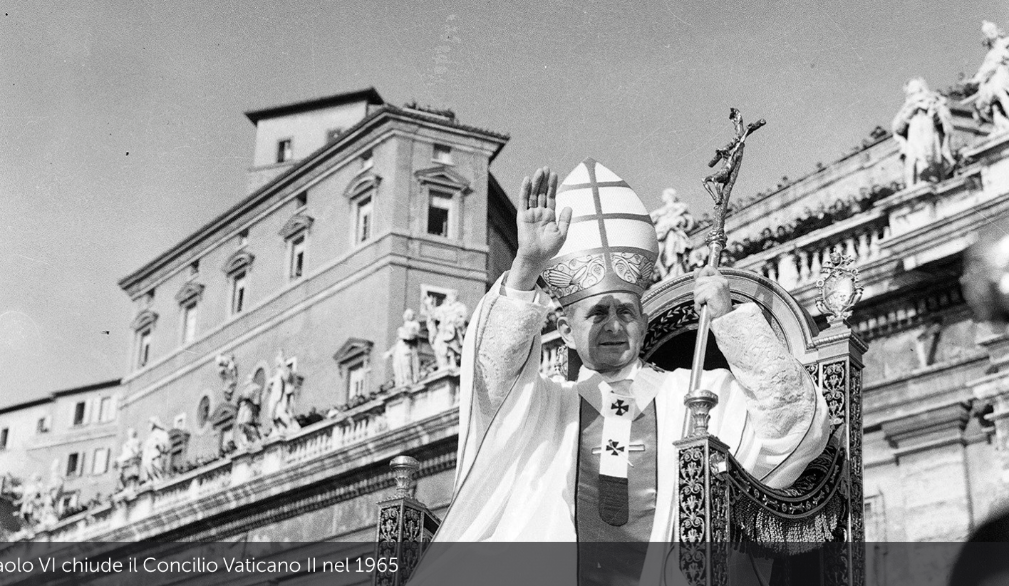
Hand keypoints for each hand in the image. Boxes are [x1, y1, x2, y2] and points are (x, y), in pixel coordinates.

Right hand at [506, 167, 571, 289]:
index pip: (551, 197)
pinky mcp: (522, 216)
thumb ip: (565, 220)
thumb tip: (569, 206)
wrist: (536, 257)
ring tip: (540, 170)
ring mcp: (531, 213)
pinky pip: (523, 201)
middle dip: (544, 181)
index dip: (552, 186)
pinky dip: (524, 190)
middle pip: (542, 193)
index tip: (554, 174)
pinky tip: (527, 180)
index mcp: (549, 216)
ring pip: (533, 194)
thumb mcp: (562, 234)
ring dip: (536, 182)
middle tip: (546, 168)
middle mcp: (539, 213)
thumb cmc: (549, 249)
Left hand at [693, 266, 731, 317]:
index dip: (701, 276)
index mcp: (721, 279)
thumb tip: (696, 269)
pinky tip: (705, 308)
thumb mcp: (709, 291)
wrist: (723, 320)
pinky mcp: (713, 292)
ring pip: (697, 289)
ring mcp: (717, 286)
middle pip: (698, 281)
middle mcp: (721, 281)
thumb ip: (703, 279)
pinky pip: (698, 297)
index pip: (707, 269)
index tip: (702, 286)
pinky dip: (698, 305)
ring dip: (698, 300)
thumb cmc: (716, 308)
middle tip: (705, 300)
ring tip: (706, 304)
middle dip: (698, 292)